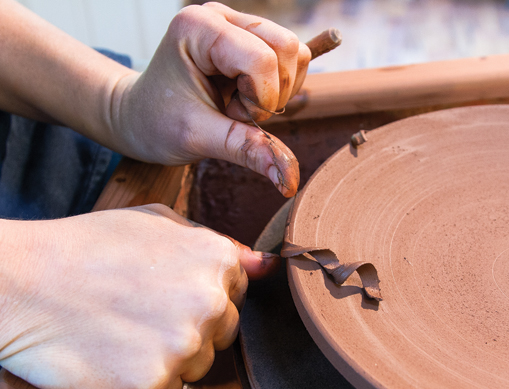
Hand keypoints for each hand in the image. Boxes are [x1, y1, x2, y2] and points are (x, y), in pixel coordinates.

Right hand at [0, 204, 277, 388]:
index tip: (167, 290)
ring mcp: (184, 344)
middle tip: (143, 311)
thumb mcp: (158, 222)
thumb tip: (268, 265)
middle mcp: (210, 301)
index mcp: (217, 259)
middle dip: (192, 325)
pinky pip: (167, 388)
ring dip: (170, 354)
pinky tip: (114, 352)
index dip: (201, 294)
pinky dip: (144, 378)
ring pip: (198, 363)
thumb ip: (218, 244)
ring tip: (125, 329)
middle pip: (223, 330)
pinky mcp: (153, 383)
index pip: (236, 291)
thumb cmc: (89, 245)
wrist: (25, 279)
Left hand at [111, 3, 310, 196]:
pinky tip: (247, 97)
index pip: (262, 59)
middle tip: (235, 111)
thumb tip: (290, 179)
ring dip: (277, 91)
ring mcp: (236, 23)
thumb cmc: (157, 123)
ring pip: (294, 52)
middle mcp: (220, 16)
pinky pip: (291, 58)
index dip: (261, 99)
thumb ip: (246, 150)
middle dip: (272, 93)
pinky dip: (280, 87)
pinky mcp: (249, 37)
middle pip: (286, 48)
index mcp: (199, 28)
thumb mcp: (198, 138)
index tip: (229, 115)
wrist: (140, 117)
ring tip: (238, 104)